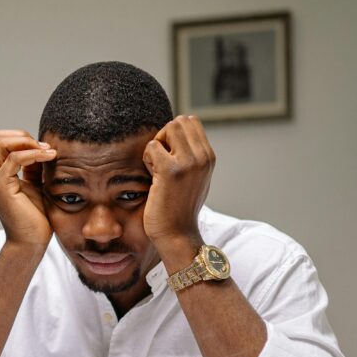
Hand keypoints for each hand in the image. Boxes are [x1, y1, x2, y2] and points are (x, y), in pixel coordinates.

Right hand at [0, 130, 56, 246]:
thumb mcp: (36, 184)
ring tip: (48, 152)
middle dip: (23, 136)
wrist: (31, 242)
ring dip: (28, 142)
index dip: (22, 138)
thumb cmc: (35, 218)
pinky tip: (49, 158)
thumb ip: (34, 166)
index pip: (0, 140)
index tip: (44, 148)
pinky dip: (33, 153)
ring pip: (1, 142)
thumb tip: (42, 147)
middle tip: (45, 148)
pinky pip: (15, 158)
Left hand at [142, 115, 214, 253]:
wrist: (178, 235)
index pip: (191, 122)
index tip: (169, 157)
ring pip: (168, 129)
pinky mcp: (171, 171)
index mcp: (209, 157)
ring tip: (157, 168)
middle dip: (165, 136)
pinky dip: (147, 159)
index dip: (174, 134)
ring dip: (157, 145)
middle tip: (161, 161)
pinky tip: (152, 177)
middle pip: (179, 122)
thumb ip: (191, 156)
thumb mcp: (195, 178)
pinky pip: (152, 146)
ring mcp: (189, 163)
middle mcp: (203, 157)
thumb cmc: (180, 208)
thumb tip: (179, 131)